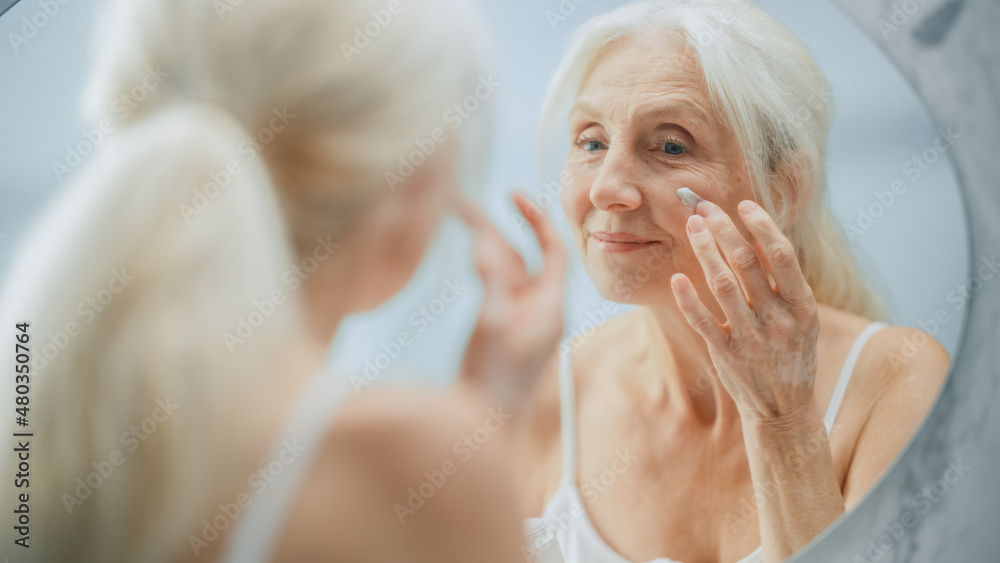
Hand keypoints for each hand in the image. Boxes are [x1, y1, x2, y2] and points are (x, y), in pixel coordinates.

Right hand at [457, 193, 566, 413]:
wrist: (482, 423)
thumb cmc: (490, 378)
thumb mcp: (490, 322)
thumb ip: (491, 278)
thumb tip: (485, 239)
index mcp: (549, 308)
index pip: (553, 251)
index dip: (536, 219)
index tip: (513, 195)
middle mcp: (540, 311)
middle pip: (522, 258)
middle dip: (496, 229)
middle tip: (463, 206)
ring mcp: (521, 322)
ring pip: (506, 273)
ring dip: (486, 247)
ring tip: (460, 220)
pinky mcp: (504, 333)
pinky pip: (497, 291)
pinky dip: (484, 269)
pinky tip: (468, 257)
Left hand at [670, 198, 819, 423]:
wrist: (784, 410)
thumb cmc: (791, 356)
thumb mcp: (802, 320)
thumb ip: (784, 285)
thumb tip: (760, 237)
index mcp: (803, 306)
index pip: (781, 254)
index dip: (761, 225)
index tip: (743, 204)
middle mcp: (779, 319)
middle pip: (747, 262)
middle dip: (723, 228)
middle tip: (703, 206)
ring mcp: (752, 338)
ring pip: (722, 284)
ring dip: (704, 250)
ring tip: (692, 226)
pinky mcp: (727, 354)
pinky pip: (702, 320)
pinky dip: (688, 297)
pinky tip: (677, 277)